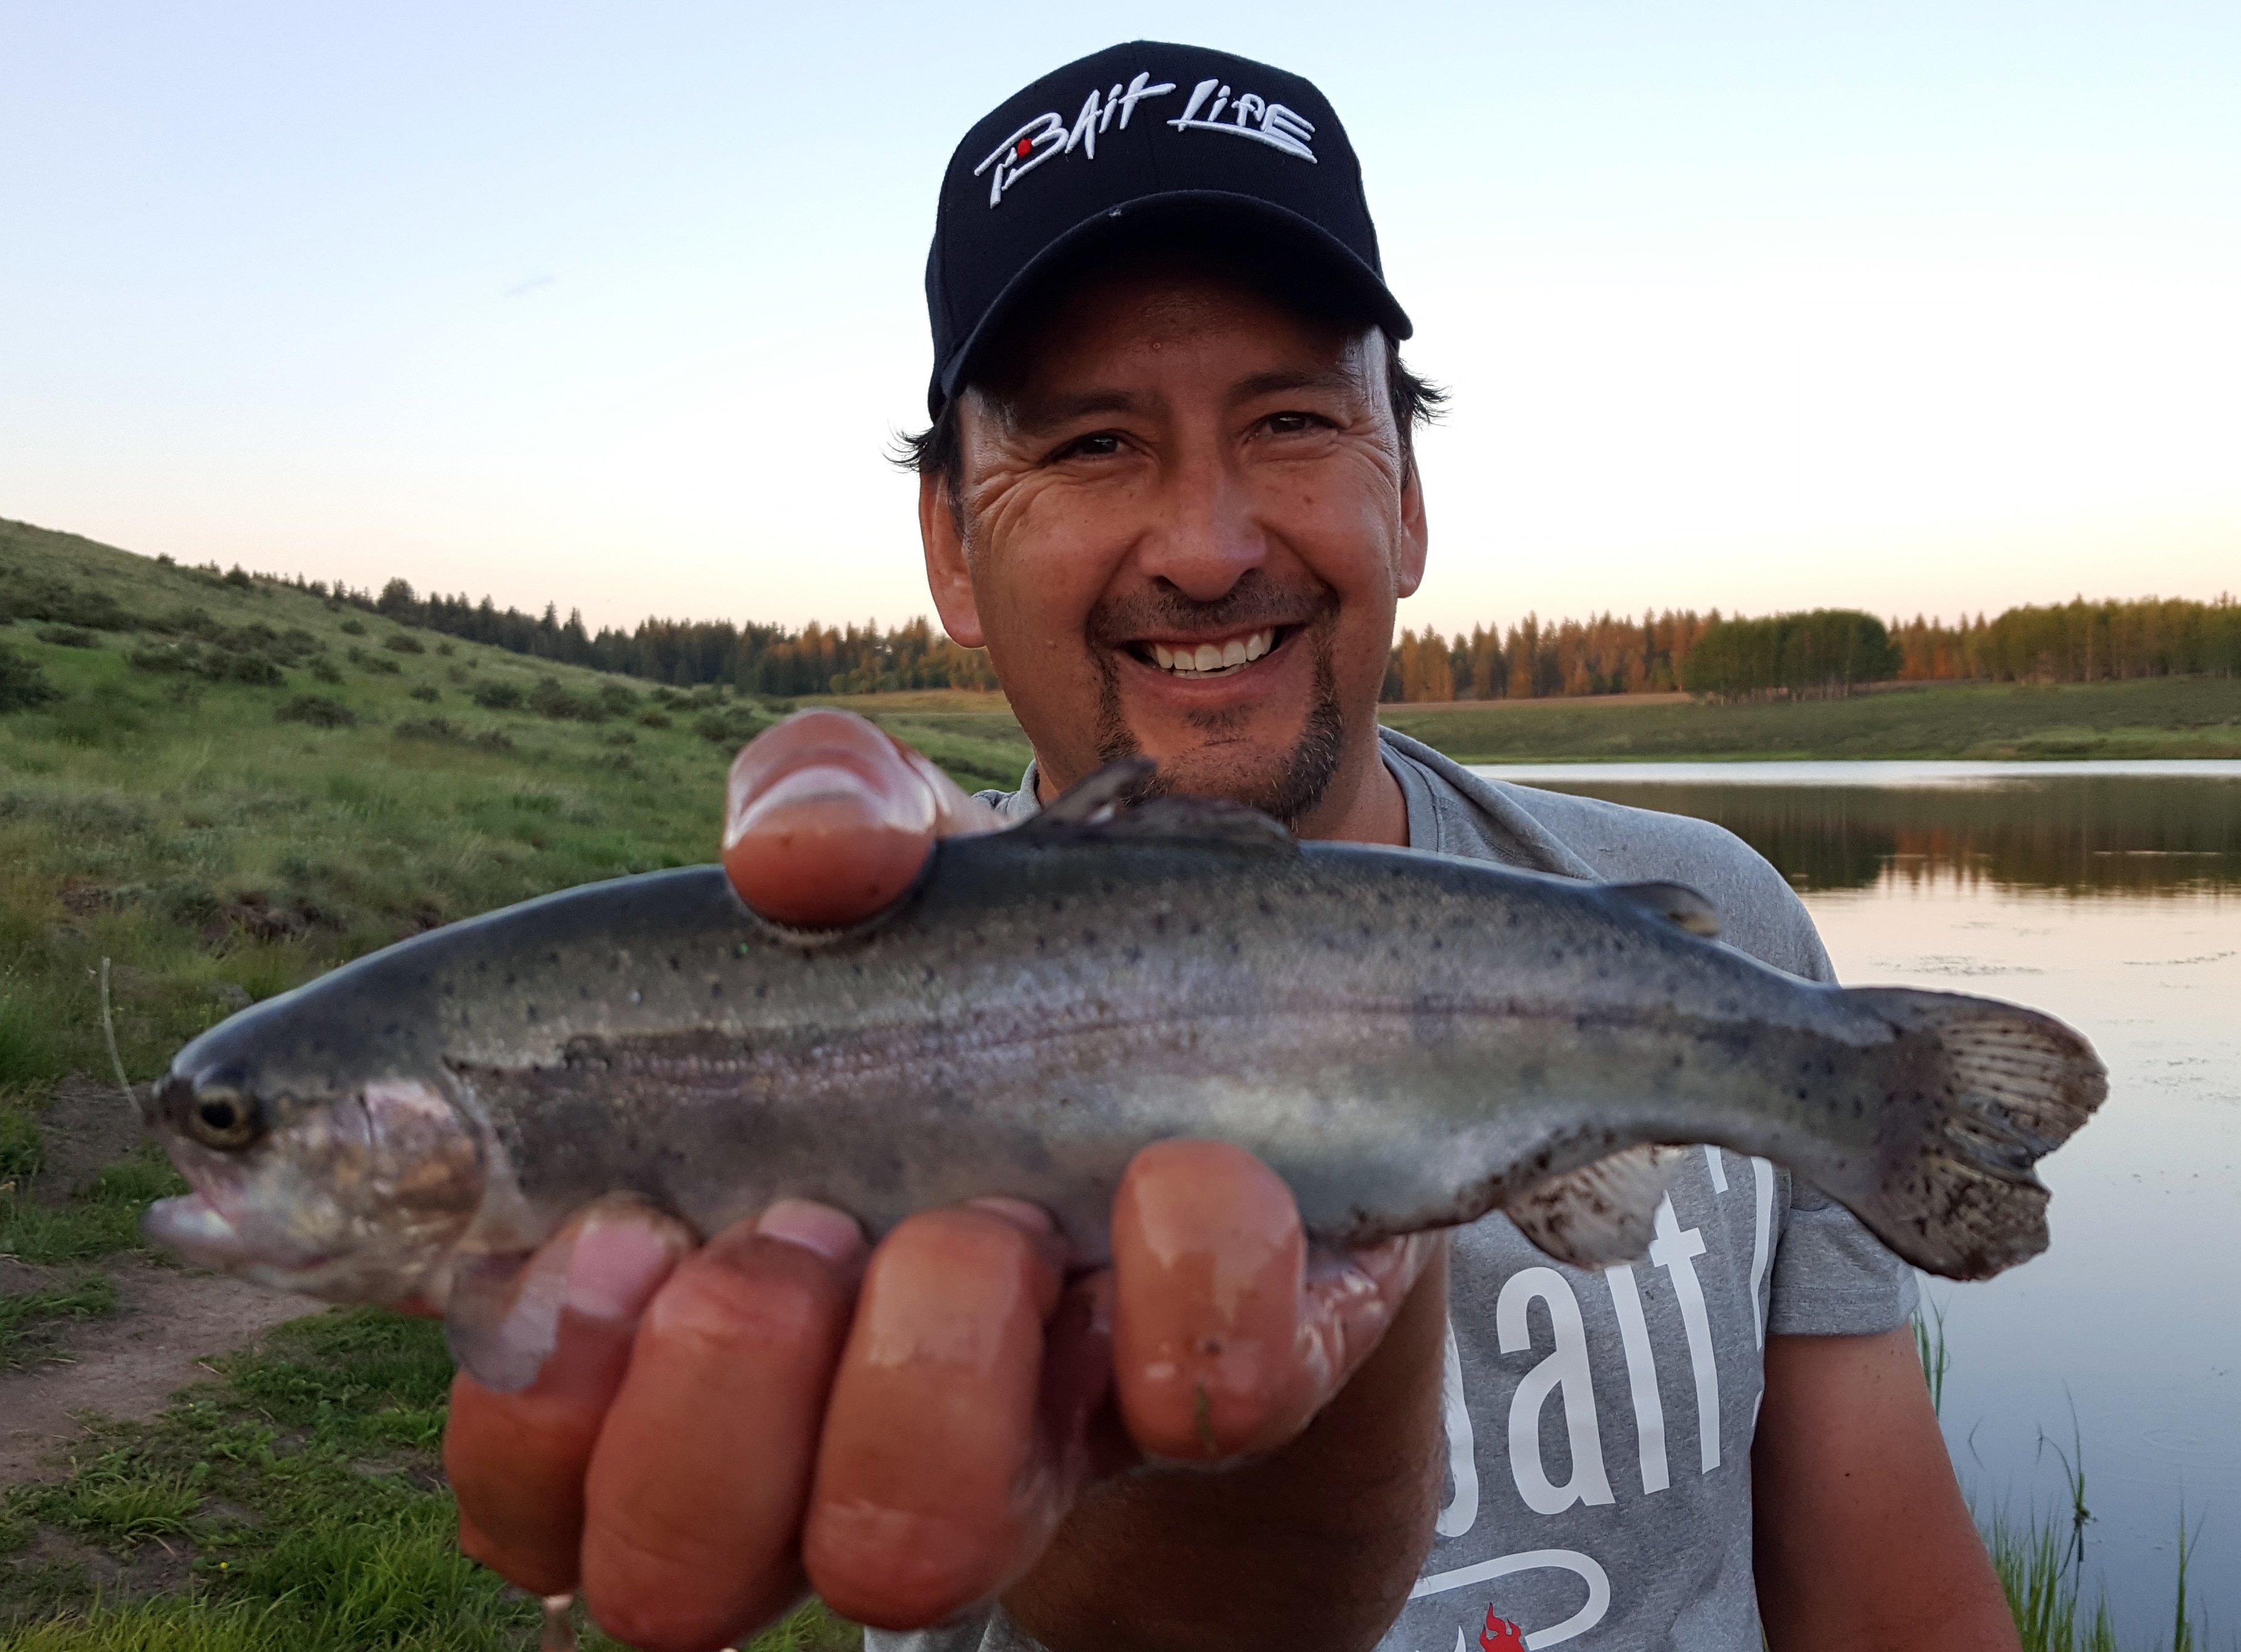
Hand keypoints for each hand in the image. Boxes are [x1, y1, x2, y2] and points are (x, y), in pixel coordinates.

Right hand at [441, 710, 1437, 1650]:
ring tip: (986, 1217)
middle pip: (677, 1575)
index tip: (613, 1228)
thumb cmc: (994, 946)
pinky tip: (1188, 1167)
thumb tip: (793, 861)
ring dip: (926, 1366)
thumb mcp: (891, 844)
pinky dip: (1189, 1276)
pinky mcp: (1226, 1386)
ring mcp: (1029, 1436)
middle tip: (804, 1221)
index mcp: (691, 1316)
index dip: (541, 1408)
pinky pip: (1197, 1409)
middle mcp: (832, 1428)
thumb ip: (815, 802)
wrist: (1243, 1000)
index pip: (534, 1486)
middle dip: (721, 1390)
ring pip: (907, 1557)